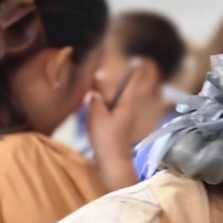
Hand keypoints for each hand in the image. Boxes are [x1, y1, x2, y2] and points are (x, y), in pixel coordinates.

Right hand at [87, 60, 150, 189]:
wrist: (111, 163)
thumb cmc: (106, 139)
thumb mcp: (97, 115)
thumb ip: (96, 99)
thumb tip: (95, 91)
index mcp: (125, 103)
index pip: (130, 82)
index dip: (131, 70)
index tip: (133, 59)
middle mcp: (125, 108)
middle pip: (118, 88)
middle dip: (108, 80)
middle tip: (95, 75)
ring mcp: (120, 116)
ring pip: (112, 98)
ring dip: (102, 91)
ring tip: (90, 85)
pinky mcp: (114, 124)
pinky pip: (108, 107)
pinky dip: (100, 101)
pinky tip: (90, 100)